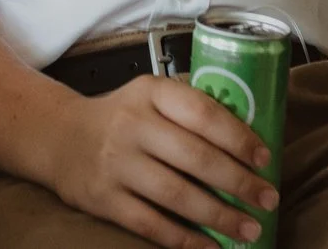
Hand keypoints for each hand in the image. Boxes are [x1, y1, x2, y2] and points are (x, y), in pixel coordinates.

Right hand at [51, 75, 278, 248]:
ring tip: (250, 229)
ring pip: (177, 195)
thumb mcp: (150, 98)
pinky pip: (153, 224)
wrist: (59, 137)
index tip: (265, 159)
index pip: (202, 112)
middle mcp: (131, 124)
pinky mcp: (105, 198)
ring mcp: (116, 163)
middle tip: (268, 200)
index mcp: (150, 93)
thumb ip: (190, 112)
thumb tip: (251, 147)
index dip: (238, 137)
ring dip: (220, 216)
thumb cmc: (122, 118)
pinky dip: (186, 240)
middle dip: (239, 183)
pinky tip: (212, 247)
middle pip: (195, 157)